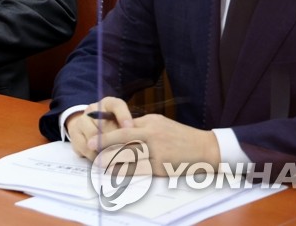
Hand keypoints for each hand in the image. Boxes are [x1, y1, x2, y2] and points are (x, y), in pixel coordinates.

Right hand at [66, 96, 134, 159]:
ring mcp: (82, 120)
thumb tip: (135, 140)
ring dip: (105, 149)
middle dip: (116, 140)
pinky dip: (95, 156)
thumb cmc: (110, 126)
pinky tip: (103, 160)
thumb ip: (128, 129)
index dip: (123, 116)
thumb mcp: (122, 123)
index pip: (116, 105)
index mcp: (108, 103)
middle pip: (105, 125)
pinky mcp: (74, 133)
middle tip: (126, 152)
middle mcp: (93, 109)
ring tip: (115, 158)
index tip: (130, 128)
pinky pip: (86, 147)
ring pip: (94, 137)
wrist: (87, 127)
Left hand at [89, 111, 220, 175]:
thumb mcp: (161, 123)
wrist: (205, 148)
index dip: (107, 133)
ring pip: (129, 156)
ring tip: (99, 163)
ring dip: (112, 160)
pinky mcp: (162, 167)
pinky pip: (140, 170)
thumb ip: (141, 126)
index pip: (124, 127)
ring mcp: (158, 152)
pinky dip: (126, 171)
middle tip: (90, 149)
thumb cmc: (181, 135)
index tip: (93, 136)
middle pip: (123, 140)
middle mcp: (153, 136)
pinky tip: (116, 173)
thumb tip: (120, 128)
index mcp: (151, 123)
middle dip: (105, 145)